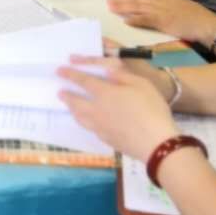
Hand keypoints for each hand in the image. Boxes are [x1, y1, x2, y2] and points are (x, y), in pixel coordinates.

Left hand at [58, 57, 179, 162]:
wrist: (156, 144)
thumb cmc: (151, 109)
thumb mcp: (141, 84)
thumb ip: (122, 76)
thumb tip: (106, 71)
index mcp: (105, 93)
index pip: (83, 81)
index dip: (71, 74)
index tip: (60, 70)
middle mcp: (97, 110)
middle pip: (76, 101)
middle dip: (66, 95)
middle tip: (59, 92)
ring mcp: (100, 127)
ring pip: (80, 117)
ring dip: (73, 110)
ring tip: (70, 107)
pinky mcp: (107, 140)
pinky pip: (90, 128)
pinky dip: (84, 123)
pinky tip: (88, 123)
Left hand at [109, 0, 215, 47]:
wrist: (205, 23)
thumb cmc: (194, 17)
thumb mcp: (177, 6)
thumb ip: (164, 6)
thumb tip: (152, 10)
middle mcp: (160, 1)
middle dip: (121, 0)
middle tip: (108, 1)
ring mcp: (161, 10)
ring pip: (138, 7)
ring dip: (124, 8)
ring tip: (111, 8)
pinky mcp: (163, 21)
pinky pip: (146, 20)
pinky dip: (135, 20)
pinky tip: (126, 21)